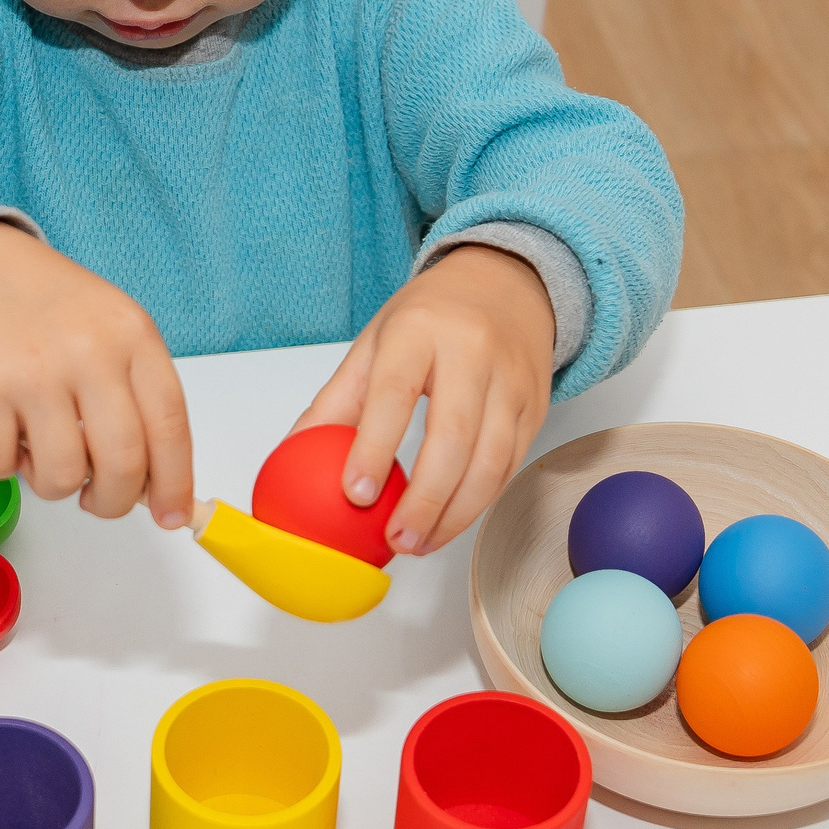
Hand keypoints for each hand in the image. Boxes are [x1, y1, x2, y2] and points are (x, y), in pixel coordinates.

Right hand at [0, 219, 193, 525]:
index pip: (170, 425)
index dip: (174, 482)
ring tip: (40, 447)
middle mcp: (89, 351)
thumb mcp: (109, 328)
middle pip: (123, 463)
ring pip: (62, 476)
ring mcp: (33, 370)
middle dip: (112, 501)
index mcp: (132, 334)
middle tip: (97, 498)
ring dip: (53, 482)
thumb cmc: (45, 303)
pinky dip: (2, 464)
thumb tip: (149, 482)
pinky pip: (0, 466)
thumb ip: (133, 394)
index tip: (169, 514)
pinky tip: (2, 429)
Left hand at [293, 244, 553, 554]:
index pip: (395, 393)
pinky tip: (452, 520)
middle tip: (396, 540)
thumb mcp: (376, 341)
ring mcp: (511, 380)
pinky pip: (510, 465)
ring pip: (490, 460)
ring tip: (420, 542)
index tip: (355, 495)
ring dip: (456, 514)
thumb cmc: (433, 316)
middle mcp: (472, 351)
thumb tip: (292, 455)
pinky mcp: (536, 406)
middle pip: (452, 436)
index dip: (375, 447)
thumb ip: (338, 400)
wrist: (506, 285)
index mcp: (419, 329)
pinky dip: (482, 502)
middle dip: (424, 500)